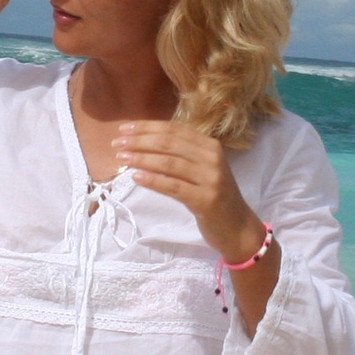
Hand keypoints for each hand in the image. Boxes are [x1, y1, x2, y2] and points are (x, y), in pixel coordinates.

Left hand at [111, 120, 264, 260]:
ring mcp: (210, 178)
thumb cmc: (214, 196)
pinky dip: (152, 180)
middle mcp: (212, 158)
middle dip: (139, 141)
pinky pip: (173, 186)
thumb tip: (143, 143)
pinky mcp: (205, 199)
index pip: (174, 129)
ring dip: (141, 158)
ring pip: (169, 163)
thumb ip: (181, 154)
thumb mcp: (202, 169)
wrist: (237, 227)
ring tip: (122, 158)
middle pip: (169, 143)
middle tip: (117, 143)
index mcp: (210, 145)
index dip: (147, 127)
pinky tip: (136, 177)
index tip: (125, 128)